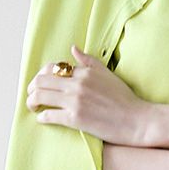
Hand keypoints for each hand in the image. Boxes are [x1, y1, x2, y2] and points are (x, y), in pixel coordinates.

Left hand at [25, 44, 151, 145]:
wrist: (137, 120)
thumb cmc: (125, 99)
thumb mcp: (108, 74)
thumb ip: (89, 62)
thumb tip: (73, 49)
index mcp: (85, 72)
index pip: (53, 67)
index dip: (42, 75)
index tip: (40, 83)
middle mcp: (78, 84)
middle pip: (41, 80)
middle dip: (31, 88)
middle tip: (31, 96)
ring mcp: (75, 101)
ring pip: (40, 96)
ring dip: (31, 102)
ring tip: (33, 107)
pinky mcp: (75, 119)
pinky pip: (48, 115)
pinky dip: (42, 117)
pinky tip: (43, 119)